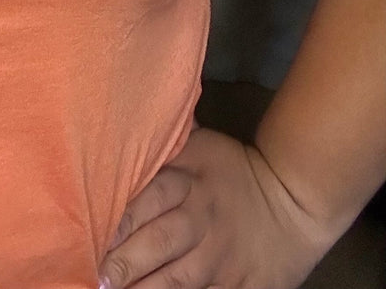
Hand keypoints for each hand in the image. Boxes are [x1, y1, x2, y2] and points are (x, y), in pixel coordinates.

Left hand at [98, 126, 336, 288]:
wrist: (295, 201)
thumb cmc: (232, 170)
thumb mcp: (199, 145)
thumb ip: (162, 142)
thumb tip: (121, 113)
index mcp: (188, 181)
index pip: (150, 198)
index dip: (121, 218)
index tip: (90, 231)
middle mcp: (201, 220)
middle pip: (161, 241)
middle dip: (127, 261)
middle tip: (99, 276)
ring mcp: (221, 258)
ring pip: (179, 279)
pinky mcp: (240, 286)